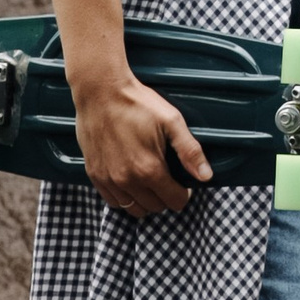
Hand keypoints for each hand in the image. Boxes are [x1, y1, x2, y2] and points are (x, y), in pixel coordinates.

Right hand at [72, 70, 210, 216]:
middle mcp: (127, 180)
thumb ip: (190, 151)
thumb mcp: (171, 121)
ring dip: (146, 201)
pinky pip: (113, 201)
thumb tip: (206, 176)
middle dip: (166, 197)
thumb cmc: (137, 103)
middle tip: (168, 180)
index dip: (184, 194)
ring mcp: (108, 179)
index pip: (175, 201)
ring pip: (133, 208)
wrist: (100, 91)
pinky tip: (130, 182)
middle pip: (155, 207)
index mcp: (149, 169)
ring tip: (150, 183)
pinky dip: (125, 198)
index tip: (183, 184)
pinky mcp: (94, 174)